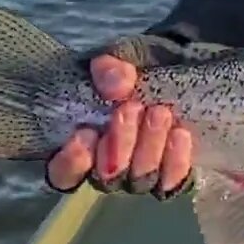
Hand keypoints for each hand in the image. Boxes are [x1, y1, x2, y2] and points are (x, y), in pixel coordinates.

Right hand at [44, 54, 194, 198]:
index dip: (72, 162)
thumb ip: (109, 71)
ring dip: (149, 146)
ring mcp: (141, 175)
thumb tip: (118, 86)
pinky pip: (174, 180)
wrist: (173, 71)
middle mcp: (109, 169)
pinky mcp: (173, 173)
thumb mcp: (116, 63)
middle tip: (130, 108)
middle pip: (109, 176)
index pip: (64, 173)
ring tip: (158, 113)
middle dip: (120, 142)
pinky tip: (179, 135)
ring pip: (141, 178)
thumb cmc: (131, 74)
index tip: (83, 134)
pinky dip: (176, 160)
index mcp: (82, 147)